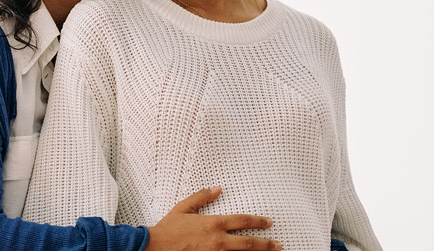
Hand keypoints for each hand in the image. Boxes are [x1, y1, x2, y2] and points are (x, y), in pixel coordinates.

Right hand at [146, 187, 280, 250]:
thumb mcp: (183, 207)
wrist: (155, 247)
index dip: (259, 222)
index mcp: (213, 223)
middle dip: (267, 244)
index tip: (269, 223)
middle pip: (249, 243)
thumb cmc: (168, 228)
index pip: (243, 220)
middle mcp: (218, 240)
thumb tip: (217, 188)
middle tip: (278, 245)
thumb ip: (201, 197)